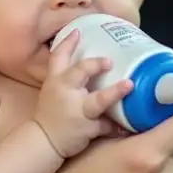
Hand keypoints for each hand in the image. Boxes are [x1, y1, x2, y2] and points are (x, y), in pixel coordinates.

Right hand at [34, 29, 132, 157]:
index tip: (78, 31)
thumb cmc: (51, 111)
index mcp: (56, 80)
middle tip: (110, 61)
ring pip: (97, 100)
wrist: (43, 140)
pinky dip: (117, 125)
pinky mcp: (86, 128)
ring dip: (114, 92)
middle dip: (94, 65)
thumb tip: (92, 59)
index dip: (68, 43)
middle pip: (79, 73)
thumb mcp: (53, 88)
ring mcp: (76, 110)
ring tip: (129, 85)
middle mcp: (65, 92)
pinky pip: (105, 125)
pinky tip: (128, 126)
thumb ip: (68, 75)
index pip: (58, 57)